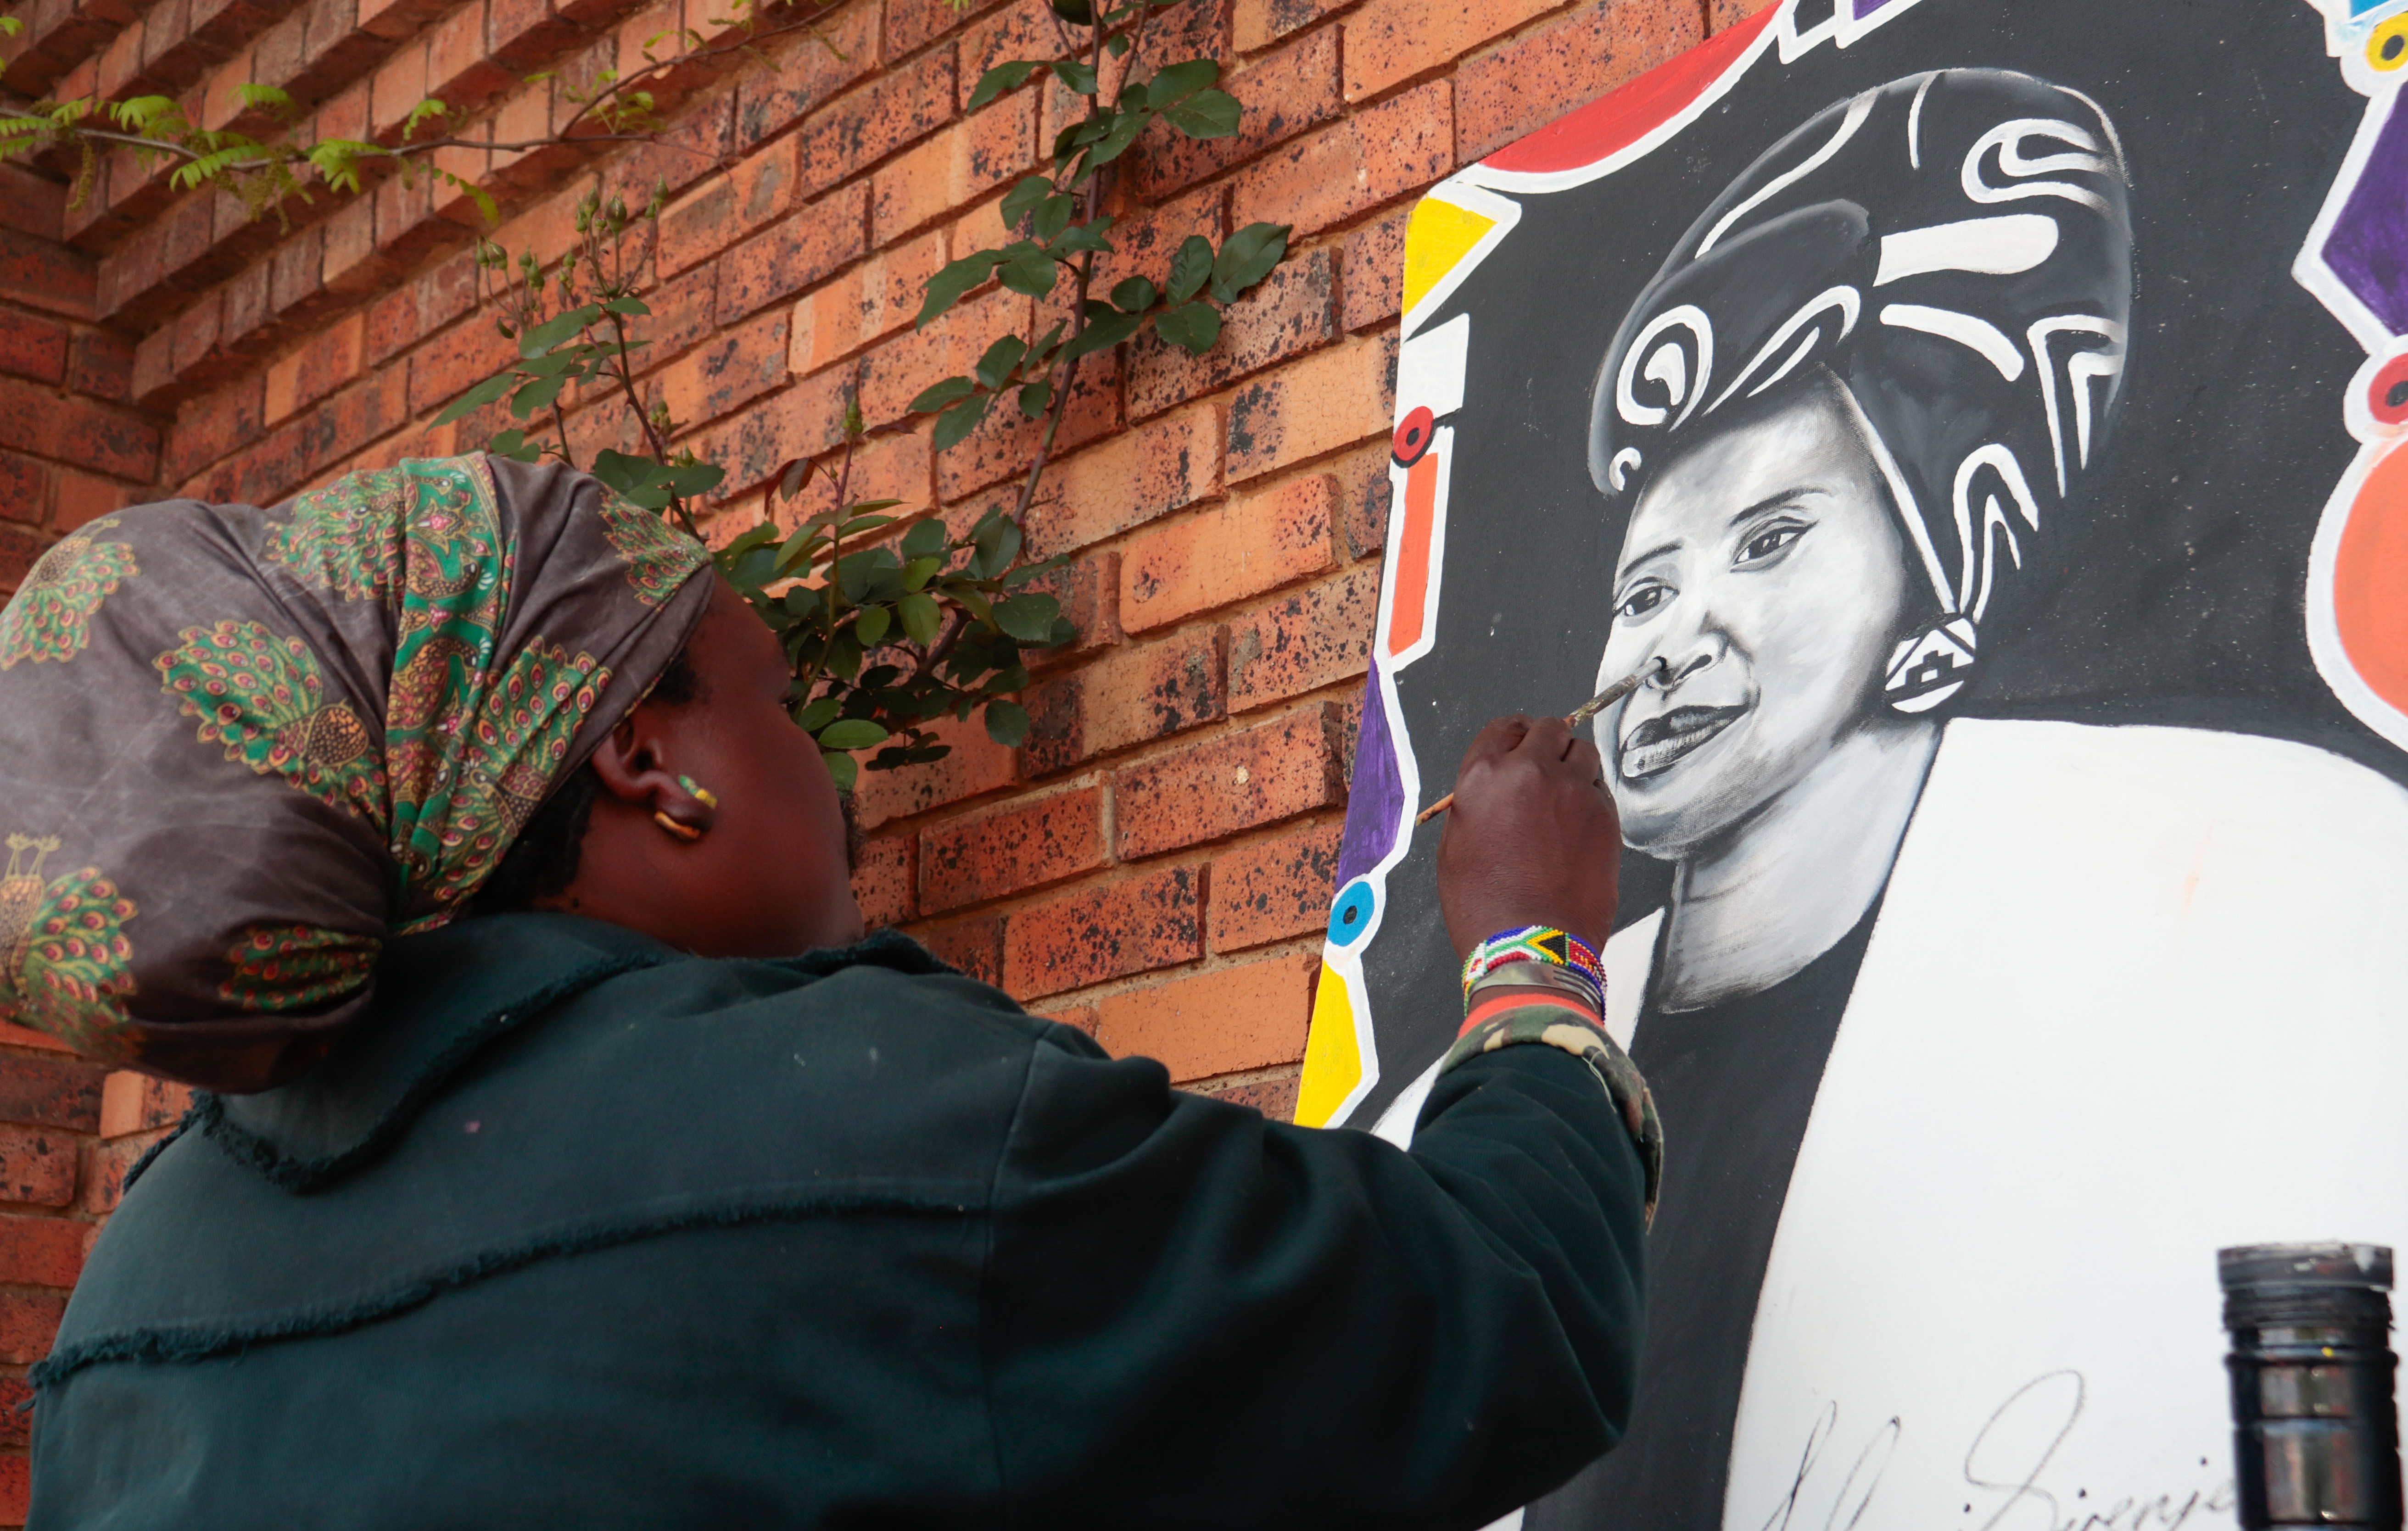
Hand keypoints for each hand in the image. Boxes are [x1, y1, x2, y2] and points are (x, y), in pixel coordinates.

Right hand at [1436, 714, 1620, 959]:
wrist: (1530, 944)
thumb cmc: (1484, 905)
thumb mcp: (1456, 845)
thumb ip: (1477, 802)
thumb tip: (1495, 789)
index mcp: (1483, 775)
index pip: (1504, 726)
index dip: (1514, 733)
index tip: (1522, 741)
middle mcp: (1530, 771)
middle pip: (1549, 729)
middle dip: (1547, 743)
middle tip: (1546, 764)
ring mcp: (1573, 791)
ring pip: (1583, 751)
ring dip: (1574, 765)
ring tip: (1565, 794)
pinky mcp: (1605, 815)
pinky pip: (1601, 787)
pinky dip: (1591, 795)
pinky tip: (1579, 823)